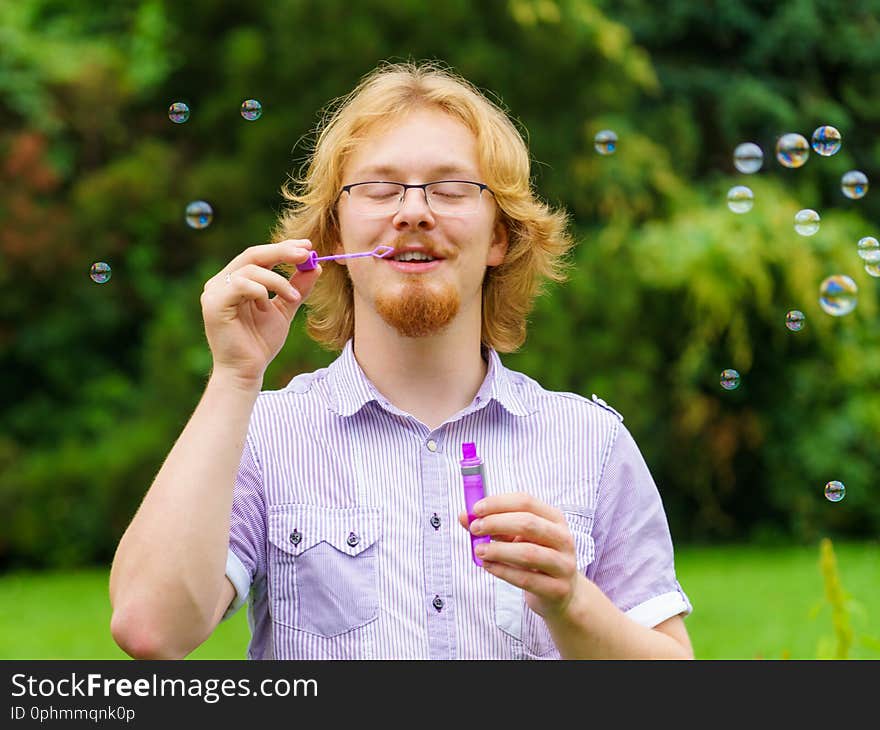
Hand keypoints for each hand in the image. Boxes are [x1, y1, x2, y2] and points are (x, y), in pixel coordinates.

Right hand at [200, 239, 320, 385]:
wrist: (247, 371)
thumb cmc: (261, 342)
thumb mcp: (285, 309)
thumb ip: (297, 287)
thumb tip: (316, 265)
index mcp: (235, 281)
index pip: (259, 255)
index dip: (283, 248)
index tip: (308, 247)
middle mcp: (221, 282)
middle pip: (252, 254)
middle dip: (282, 252)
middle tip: (306, 253)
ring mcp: (214, 292)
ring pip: (250, 269)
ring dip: (278, 280)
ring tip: (294, 297)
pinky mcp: (213, 304)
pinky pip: (240, 285)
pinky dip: (260, 290)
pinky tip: (268, 306)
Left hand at [458, 493, 580, 619]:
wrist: (561, 593)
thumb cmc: (535, 559)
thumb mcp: (516, 538)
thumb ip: (492, 526)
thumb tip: (464, 516)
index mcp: (554, 519)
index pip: (526, 502)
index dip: (499, 503)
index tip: (476, 509)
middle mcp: (563, 538)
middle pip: (528, 523)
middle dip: (496, 523)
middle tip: (475, 528)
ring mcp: (563, 564)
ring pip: (528, 552)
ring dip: (498, 550)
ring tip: (479, 550)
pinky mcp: (557, 589)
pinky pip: (526, 578)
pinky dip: (502, 571)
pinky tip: (488, 566)